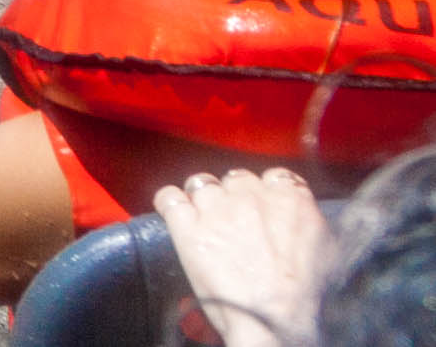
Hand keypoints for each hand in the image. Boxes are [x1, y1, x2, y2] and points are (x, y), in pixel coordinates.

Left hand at [154, 168, 330, 346]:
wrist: (276, 320)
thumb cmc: (306, 296)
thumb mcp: (327, 252)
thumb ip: (310, 223)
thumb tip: (302, 217)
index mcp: (290, 198)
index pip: (274, 176)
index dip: (266, 191)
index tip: (263, 205)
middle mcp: (251, 195)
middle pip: (236, 178)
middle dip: (234, 195)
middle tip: (235, 221)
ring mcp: (216, 208)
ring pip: (201, 183)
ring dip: (202, 198)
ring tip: (205, 219)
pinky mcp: (188, 227)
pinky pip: (169, 198)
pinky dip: (170, 202)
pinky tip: (174, 212)